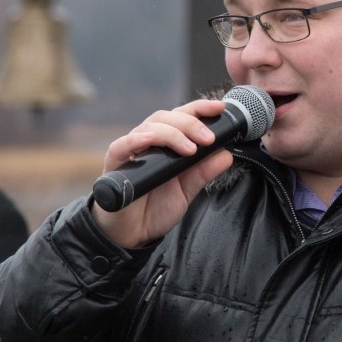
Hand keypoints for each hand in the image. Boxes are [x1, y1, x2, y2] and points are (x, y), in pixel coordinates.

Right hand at [91, 98, 233, 247]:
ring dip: (171, 133)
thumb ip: (204, 172)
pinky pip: (121, 147)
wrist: (132, 234)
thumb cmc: (154, 209)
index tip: (219, 107)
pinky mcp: (115, 165)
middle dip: (190, 123)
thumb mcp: (187, 191)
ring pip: (148, 127)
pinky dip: (135, 140)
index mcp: (166, 145)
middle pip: (165, 117)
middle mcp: (148, 143)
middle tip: (208, 139)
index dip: (199, 109)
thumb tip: (227, 154)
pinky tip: (149, 140)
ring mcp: (131, 152)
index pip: (181, 117)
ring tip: (190, 149)